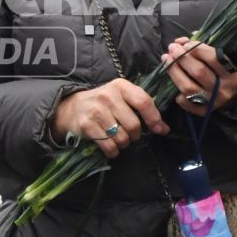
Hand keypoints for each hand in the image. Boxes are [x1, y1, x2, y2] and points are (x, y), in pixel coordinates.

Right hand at [51, 79, 169, 158]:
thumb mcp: (122, 98)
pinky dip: (113, 151)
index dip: (154, 118)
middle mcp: (108, 96)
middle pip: (133, 125)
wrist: (73, 107)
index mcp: (120, 86)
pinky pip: (109, 146)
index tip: (159, 129)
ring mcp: (96, 111)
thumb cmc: (104, 103)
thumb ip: (143, 108)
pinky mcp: (87, 125)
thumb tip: (164, 129)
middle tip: (130, 134)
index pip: (143, 101)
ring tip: (118, 138)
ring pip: (122, 137)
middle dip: (135, 134)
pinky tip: (110, 146)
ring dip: (123, 143)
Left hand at [161, 37, 236, 114]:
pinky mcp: (204, 111)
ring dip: (174, 71)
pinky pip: (186, 102)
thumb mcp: (222, 57)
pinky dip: (177, 92)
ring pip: (189, 87)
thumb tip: (181, 41)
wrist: (235, 95)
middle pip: (198, 72)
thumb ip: (203, 47)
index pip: (213, 58)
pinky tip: (172, 82)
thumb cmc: (223, 70)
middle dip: (182, 57)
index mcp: (232, 72)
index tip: (186, 44)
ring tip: (166, 59)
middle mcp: (224, 88)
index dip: (197, 49)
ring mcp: (213, 101)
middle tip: (172, 48)